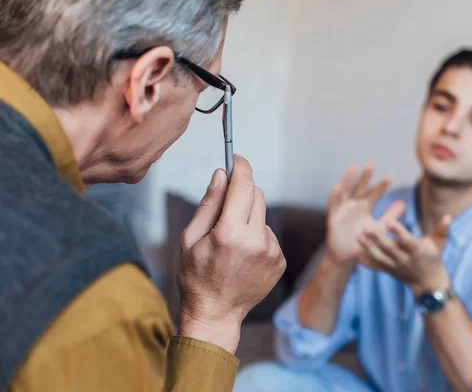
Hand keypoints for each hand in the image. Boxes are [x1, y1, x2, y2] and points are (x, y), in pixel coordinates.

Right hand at [177, 155, 285, 352]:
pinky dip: (258, 236)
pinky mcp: (280, 261)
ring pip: (263, 216)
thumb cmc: (196, 276)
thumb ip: (209, 203)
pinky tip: (243, 255)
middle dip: (243, 192)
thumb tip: (221, 174)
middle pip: (257, 195)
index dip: (241, 167)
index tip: (237, 158)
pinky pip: (269, 235)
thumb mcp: (191, 238)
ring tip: (232, 241)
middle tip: (227, 203)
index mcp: (230, 233)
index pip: (243, 185)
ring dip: (249, 217)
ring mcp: (272, 252)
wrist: (216, 314)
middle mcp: (256, 240)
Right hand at [326, 162, 404, 266]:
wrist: (347, 255)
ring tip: (353, 166)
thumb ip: (389, 215)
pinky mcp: (333, 217)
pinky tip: (337, 186)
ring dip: (348, 179)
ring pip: (345, 191)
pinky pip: (333, 205)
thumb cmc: (363, 240)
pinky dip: (334, 195)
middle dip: (365, 176)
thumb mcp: (378, 227)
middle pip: (360, 187)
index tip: (391, 176)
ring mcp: (343, 209)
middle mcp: (353, 204)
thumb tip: (403, 203)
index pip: (375, 192)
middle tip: (371, 163)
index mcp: (365, 205)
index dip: (382, 185)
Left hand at [357, 213, 451, 294]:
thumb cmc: (434, 258)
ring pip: (379, 257)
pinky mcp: (388, 270)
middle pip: (389, 248)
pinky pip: (375, 266)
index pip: (406, 240)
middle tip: (367, 227)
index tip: (388, 221)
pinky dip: (365, 260)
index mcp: (417, 250)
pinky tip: (355, 252)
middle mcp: (404, 259)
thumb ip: (442, 229)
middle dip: (378, 239)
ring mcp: (395, 266)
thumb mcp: (440, 243)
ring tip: (358, 237)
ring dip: (368, 247)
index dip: (397, 231)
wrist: (427, 283)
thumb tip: (448, 216)